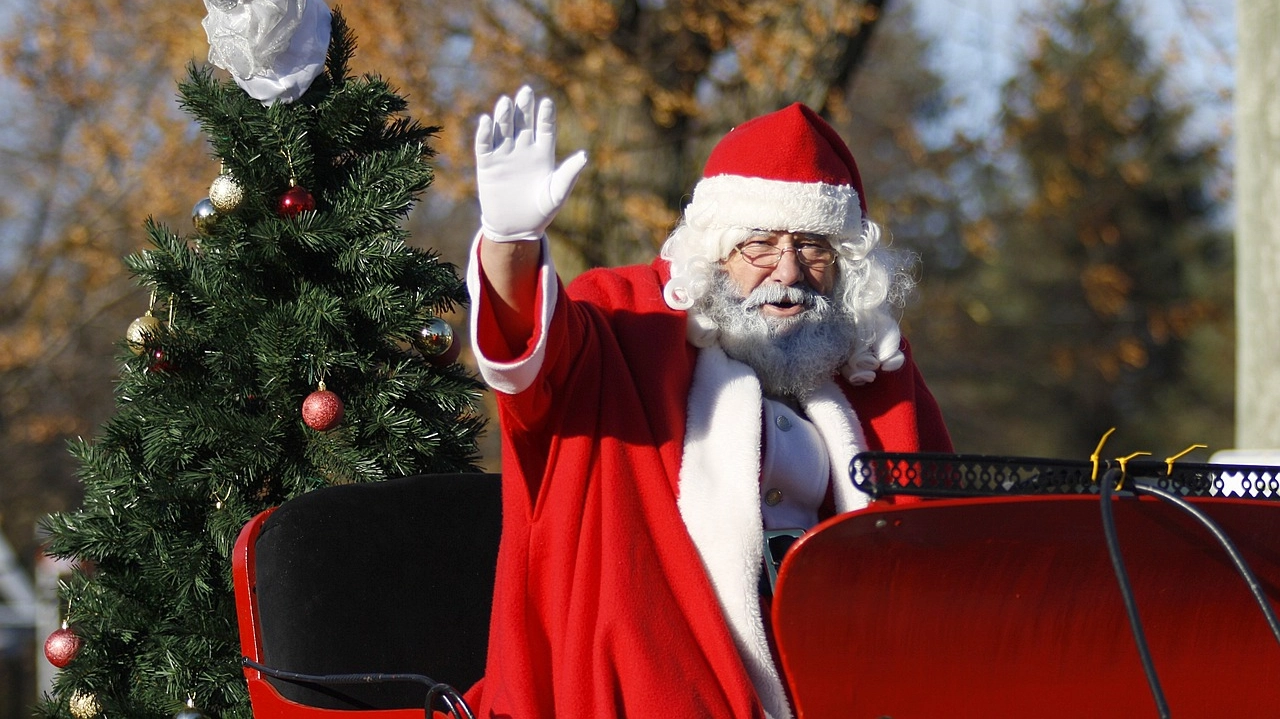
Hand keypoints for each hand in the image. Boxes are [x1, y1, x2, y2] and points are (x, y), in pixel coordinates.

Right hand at [475, 86, 587, 241]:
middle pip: (523, 122)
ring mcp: (504, 155)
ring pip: (503, 128)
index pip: (544, 127)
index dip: (545, 115)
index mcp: (543, 153)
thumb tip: (584, 156)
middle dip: (524, 107)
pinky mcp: (487, 164)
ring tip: (506, 102)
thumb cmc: (541, 212)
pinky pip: (484, 144)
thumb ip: (568, 174)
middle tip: (526, 92)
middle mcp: (523, 149)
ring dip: (504, 115)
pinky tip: (486, 121)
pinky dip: (484, 133)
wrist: (516, 228)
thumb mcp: (557, 194)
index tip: (546, 102)